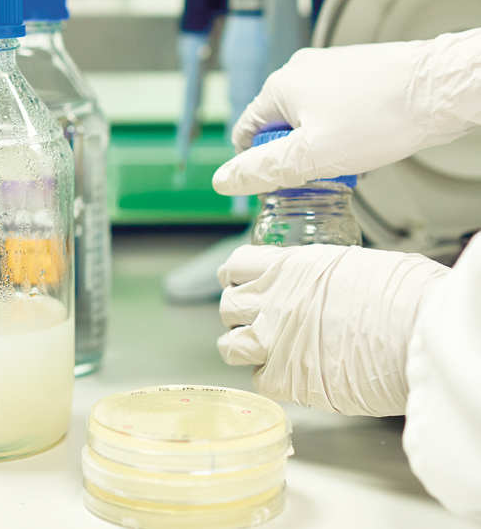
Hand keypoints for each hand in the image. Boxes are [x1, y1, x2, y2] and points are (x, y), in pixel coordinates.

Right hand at [213, 31, 480, 195]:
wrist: (443, 87)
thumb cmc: (381, 118)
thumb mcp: (312, 156)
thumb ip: (263, 169)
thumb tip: (223, 180)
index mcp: (280, 86)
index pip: (246, 133)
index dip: (260, 165)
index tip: (286, 183)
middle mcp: (300, 70)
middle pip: (279, 127)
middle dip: (297, 156)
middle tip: (325, 174)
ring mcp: (330, 68)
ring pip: (310, 120)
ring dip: (323, 146)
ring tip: (353, 161)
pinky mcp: (356, 72)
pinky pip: (335, 110)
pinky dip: (345, 132)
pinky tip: (368, 144)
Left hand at [217, 243, 448, 415]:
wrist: (417, 330)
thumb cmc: (401, 292)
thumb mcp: (351, 264)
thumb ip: (320, 275)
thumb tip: (323, 283)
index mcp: (288, 267)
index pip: (235, 266)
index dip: (233, 277)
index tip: (237, 283)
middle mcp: (273, 301)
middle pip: (227, 306)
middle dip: (238, 314)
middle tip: (255, 319)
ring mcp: (275, 341)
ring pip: (229, 346)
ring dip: (241, 348)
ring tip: (259, 351)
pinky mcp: (287, 380)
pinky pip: (257, 380)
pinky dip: (268, 379)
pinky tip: (287, 376)